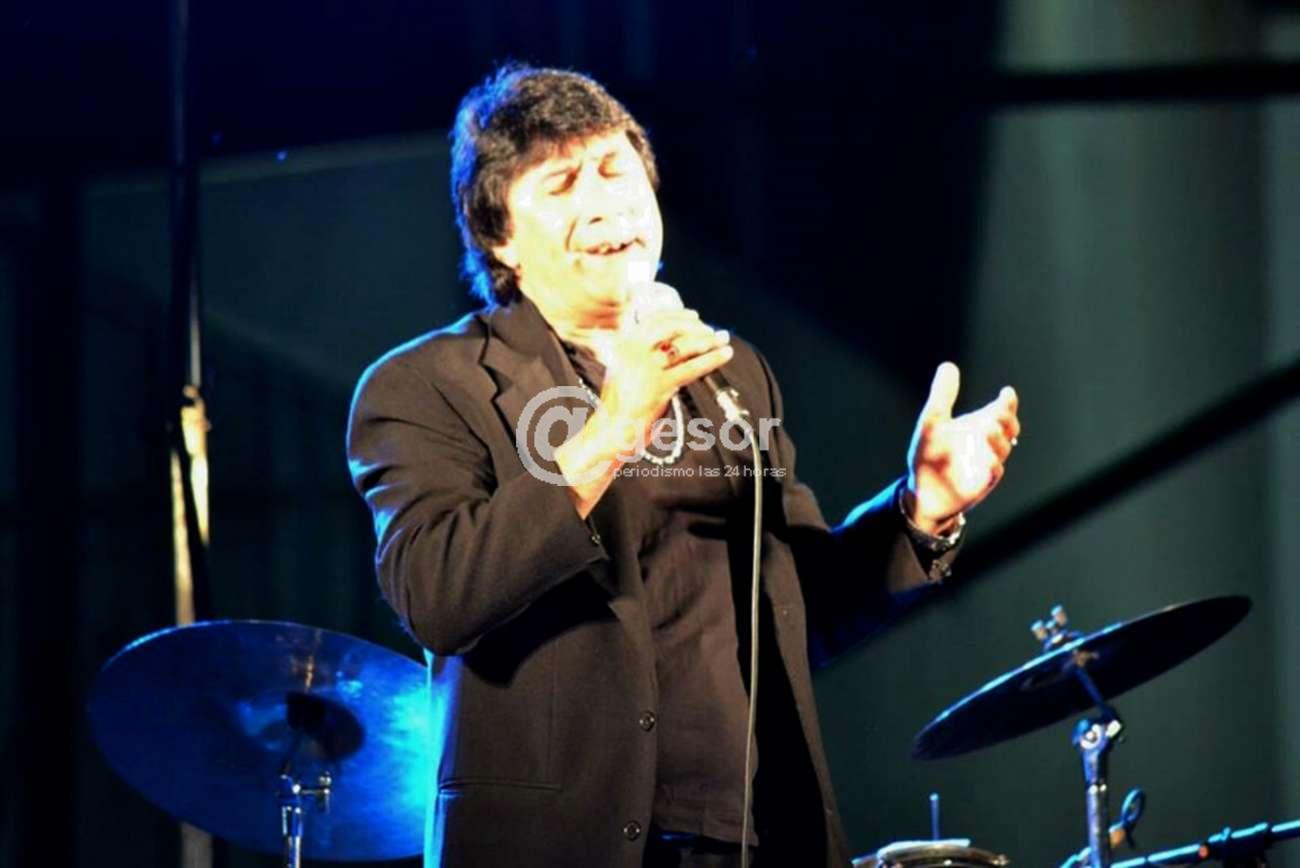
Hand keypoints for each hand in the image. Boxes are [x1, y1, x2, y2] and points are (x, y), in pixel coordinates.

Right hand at [594, 308, 731, 449]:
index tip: (694, 316)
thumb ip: (642, 355)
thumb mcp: (622, 370)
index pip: (653, 320)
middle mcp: (633, 352)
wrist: (612, 429)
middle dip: (694, 326)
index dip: (677, 315)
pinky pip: (691, 368)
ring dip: (708, 340)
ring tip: (722, 339)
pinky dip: (712, 359)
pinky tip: (724, 354)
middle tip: (711, 330)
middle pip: (670, 328)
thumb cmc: (619, 404)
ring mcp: (646, 368)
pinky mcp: (659, 386)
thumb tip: (674, 343)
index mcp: (623, 345)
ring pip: (683, 346)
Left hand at [904, 362, 1019, 534]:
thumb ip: (942, 396)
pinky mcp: (981, 483)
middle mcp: (987, 443)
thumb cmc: (930, 455)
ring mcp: (987, 463)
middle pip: (1007, 427)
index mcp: (979, 425)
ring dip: (998, 438)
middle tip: (998, 409)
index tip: (1006, 393)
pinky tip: (989, 460)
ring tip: (987, 427)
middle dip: (1006, 418)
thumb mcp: (932, 421)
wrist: (921, 489)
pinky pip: (993, 474)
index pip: (1001, 410)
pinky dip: (993, 466)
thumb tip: (949, 365)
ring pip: (1002, 449)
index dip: (1008, 402)